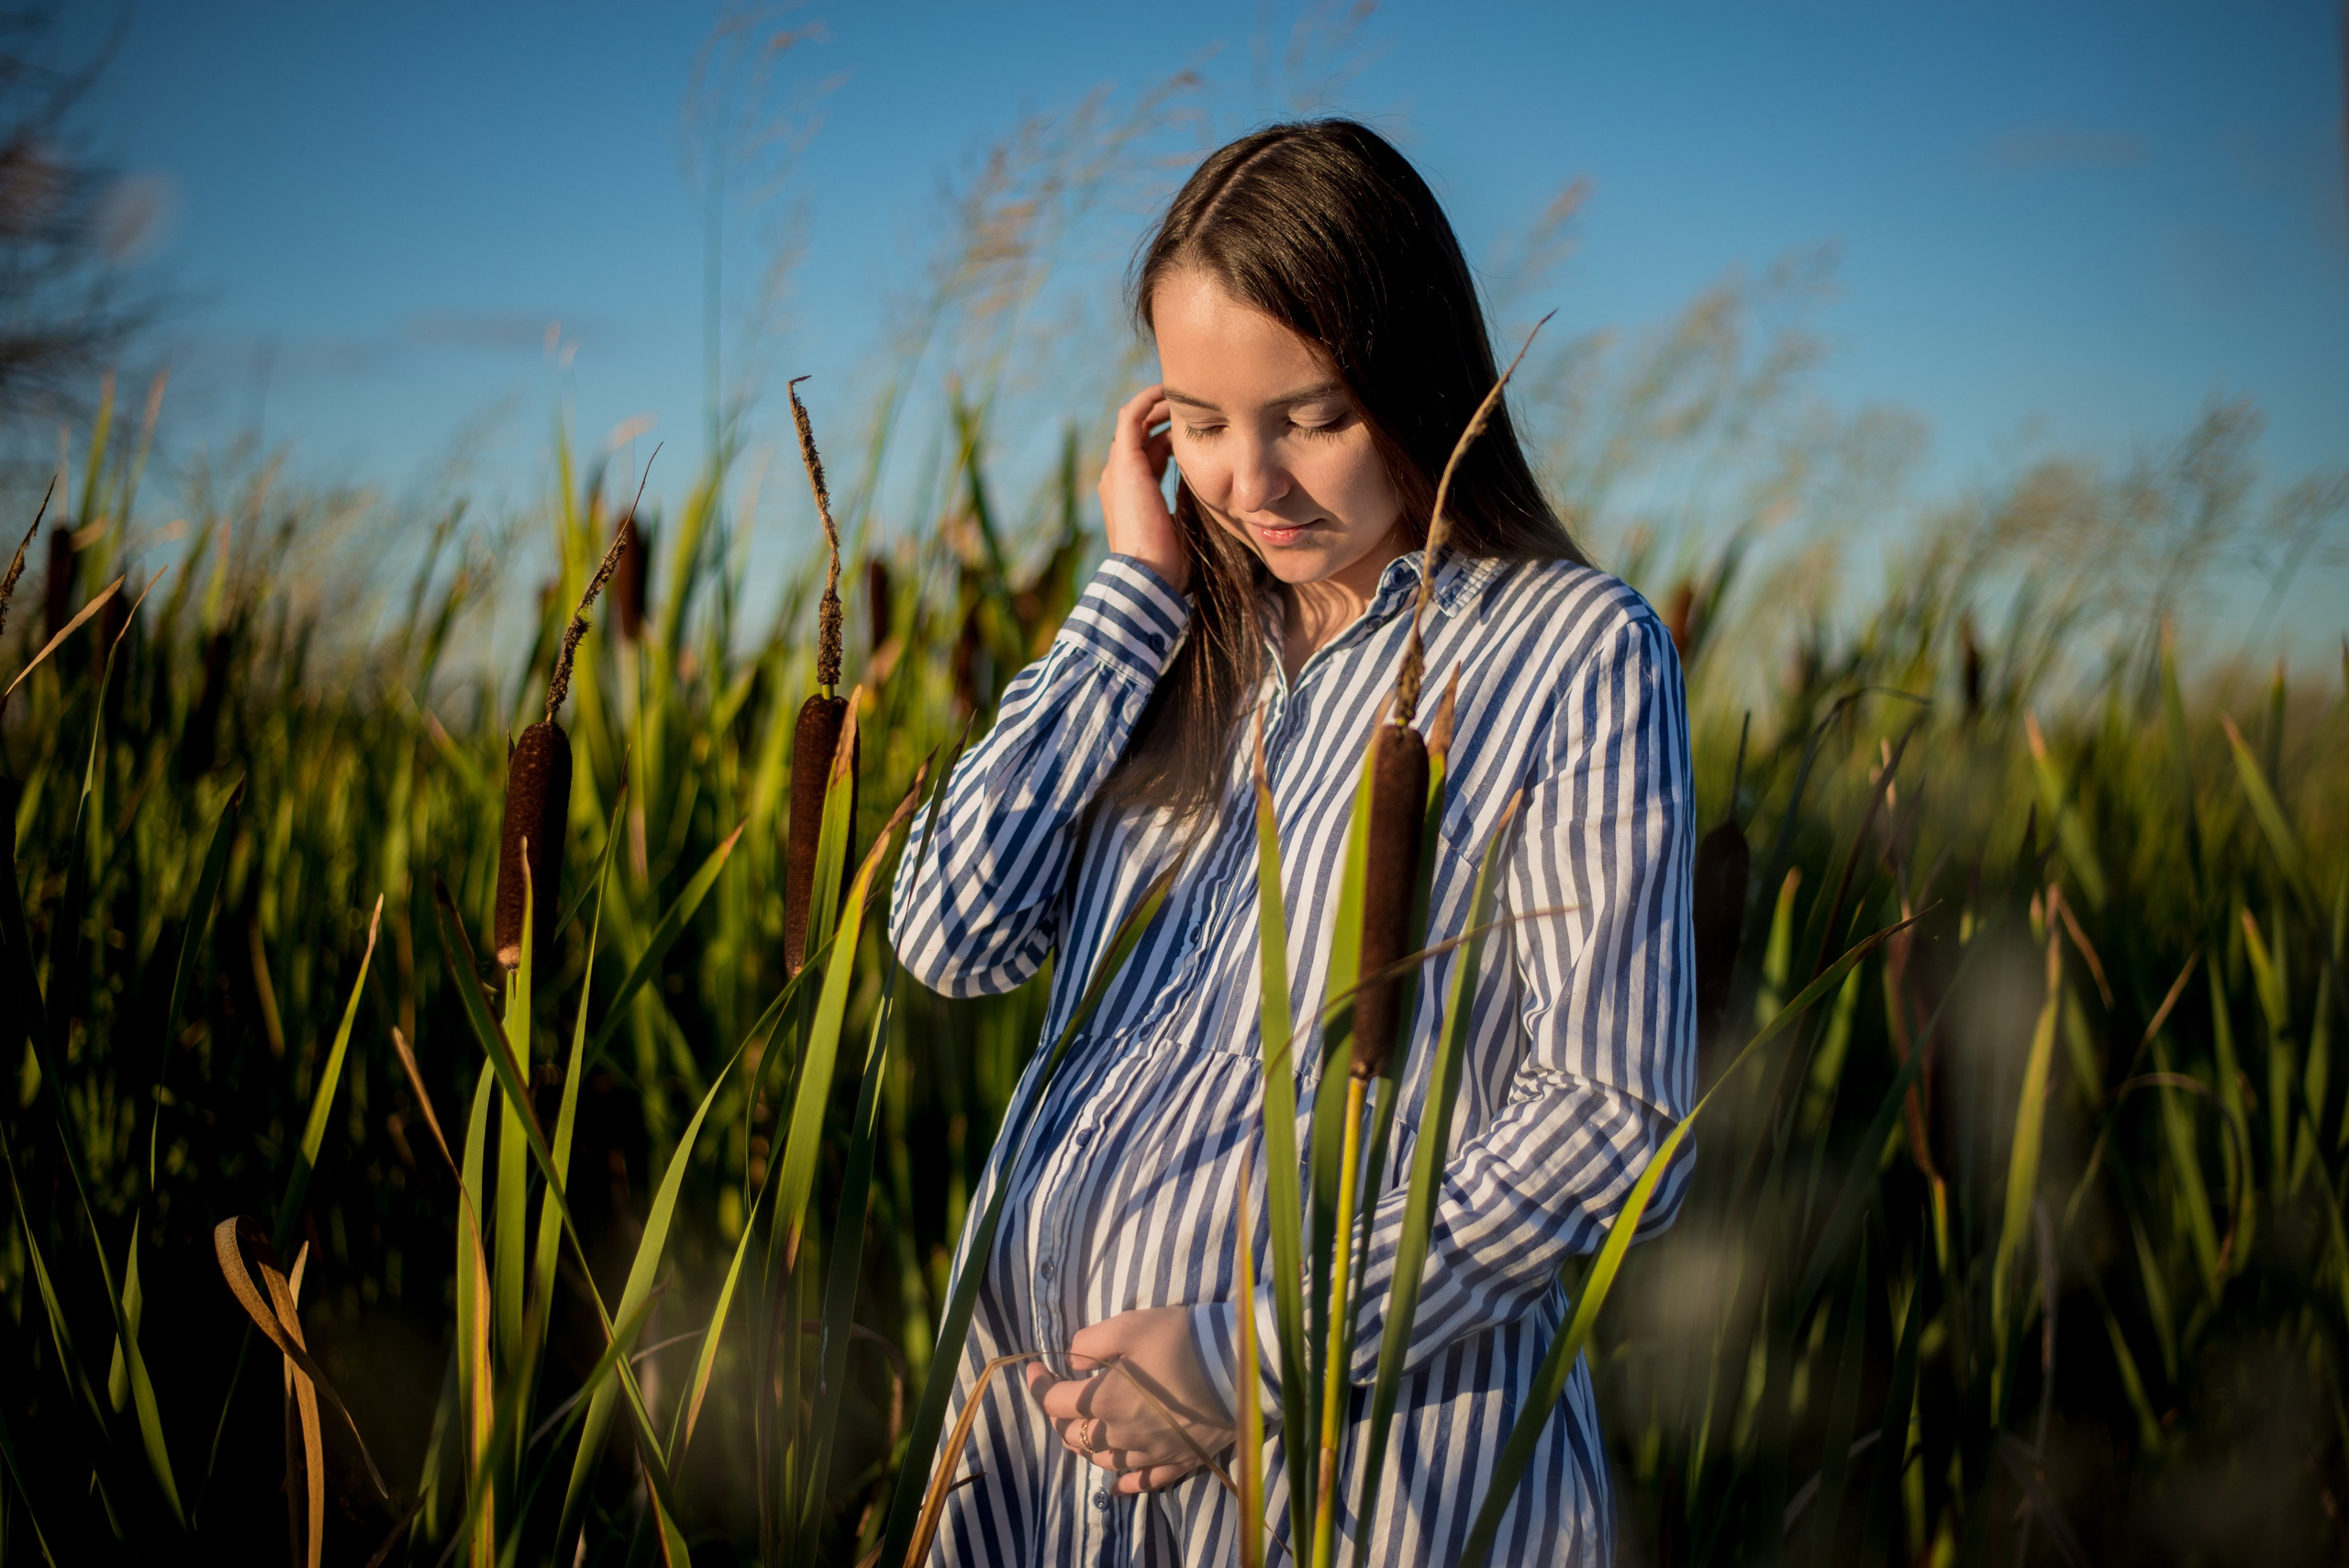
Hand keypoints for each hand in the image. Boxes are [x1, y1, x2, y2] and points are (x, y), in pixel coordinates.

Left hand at [1025, 1306, 1232, 1493]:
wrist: (1239, 1368)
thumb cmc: (1181, 1340)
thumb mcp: (1130, 1324)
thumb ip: (1091, 1341)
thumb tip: (1073, 1359)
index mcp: (1104, 1401)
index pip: (1054, 1400)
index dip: (1038, 1384)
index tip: (1033, 1367)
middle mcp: (1121, 1435)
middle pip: (1074, 1434)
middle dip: (1058, 1415)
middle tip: (1060, 1395)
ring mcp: (1149, 1454)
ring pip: (1102, 1460)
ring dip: (1085, 1444)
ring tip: (1085, 1427)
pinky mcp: (1177, 1461)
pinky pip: (1142, 1481)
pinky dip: (1123, 1481)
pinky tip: (1117, 1480)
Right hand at [1097, 384, 1189, 593]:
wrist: (1149, 573)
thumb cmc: (1169, 562)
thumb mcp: (1182, 524)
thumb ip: (1188, 503)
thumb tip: (1213, 488)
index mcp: (1132, 493)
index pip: (1149, 453)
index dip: (1170, 437)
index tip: (1199, 428)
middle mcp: (1119, 477)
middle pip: (1138, 433)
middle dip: (1163, 415)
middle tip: (1192, 404)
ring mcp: (1118, 469)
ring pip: (1133, 420)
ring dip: (1157, 403)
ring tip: (1183, 393)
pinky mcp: (1124, 462)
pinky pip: (1131, 416)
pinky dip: (1147, 400)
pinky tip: (1169, 391)